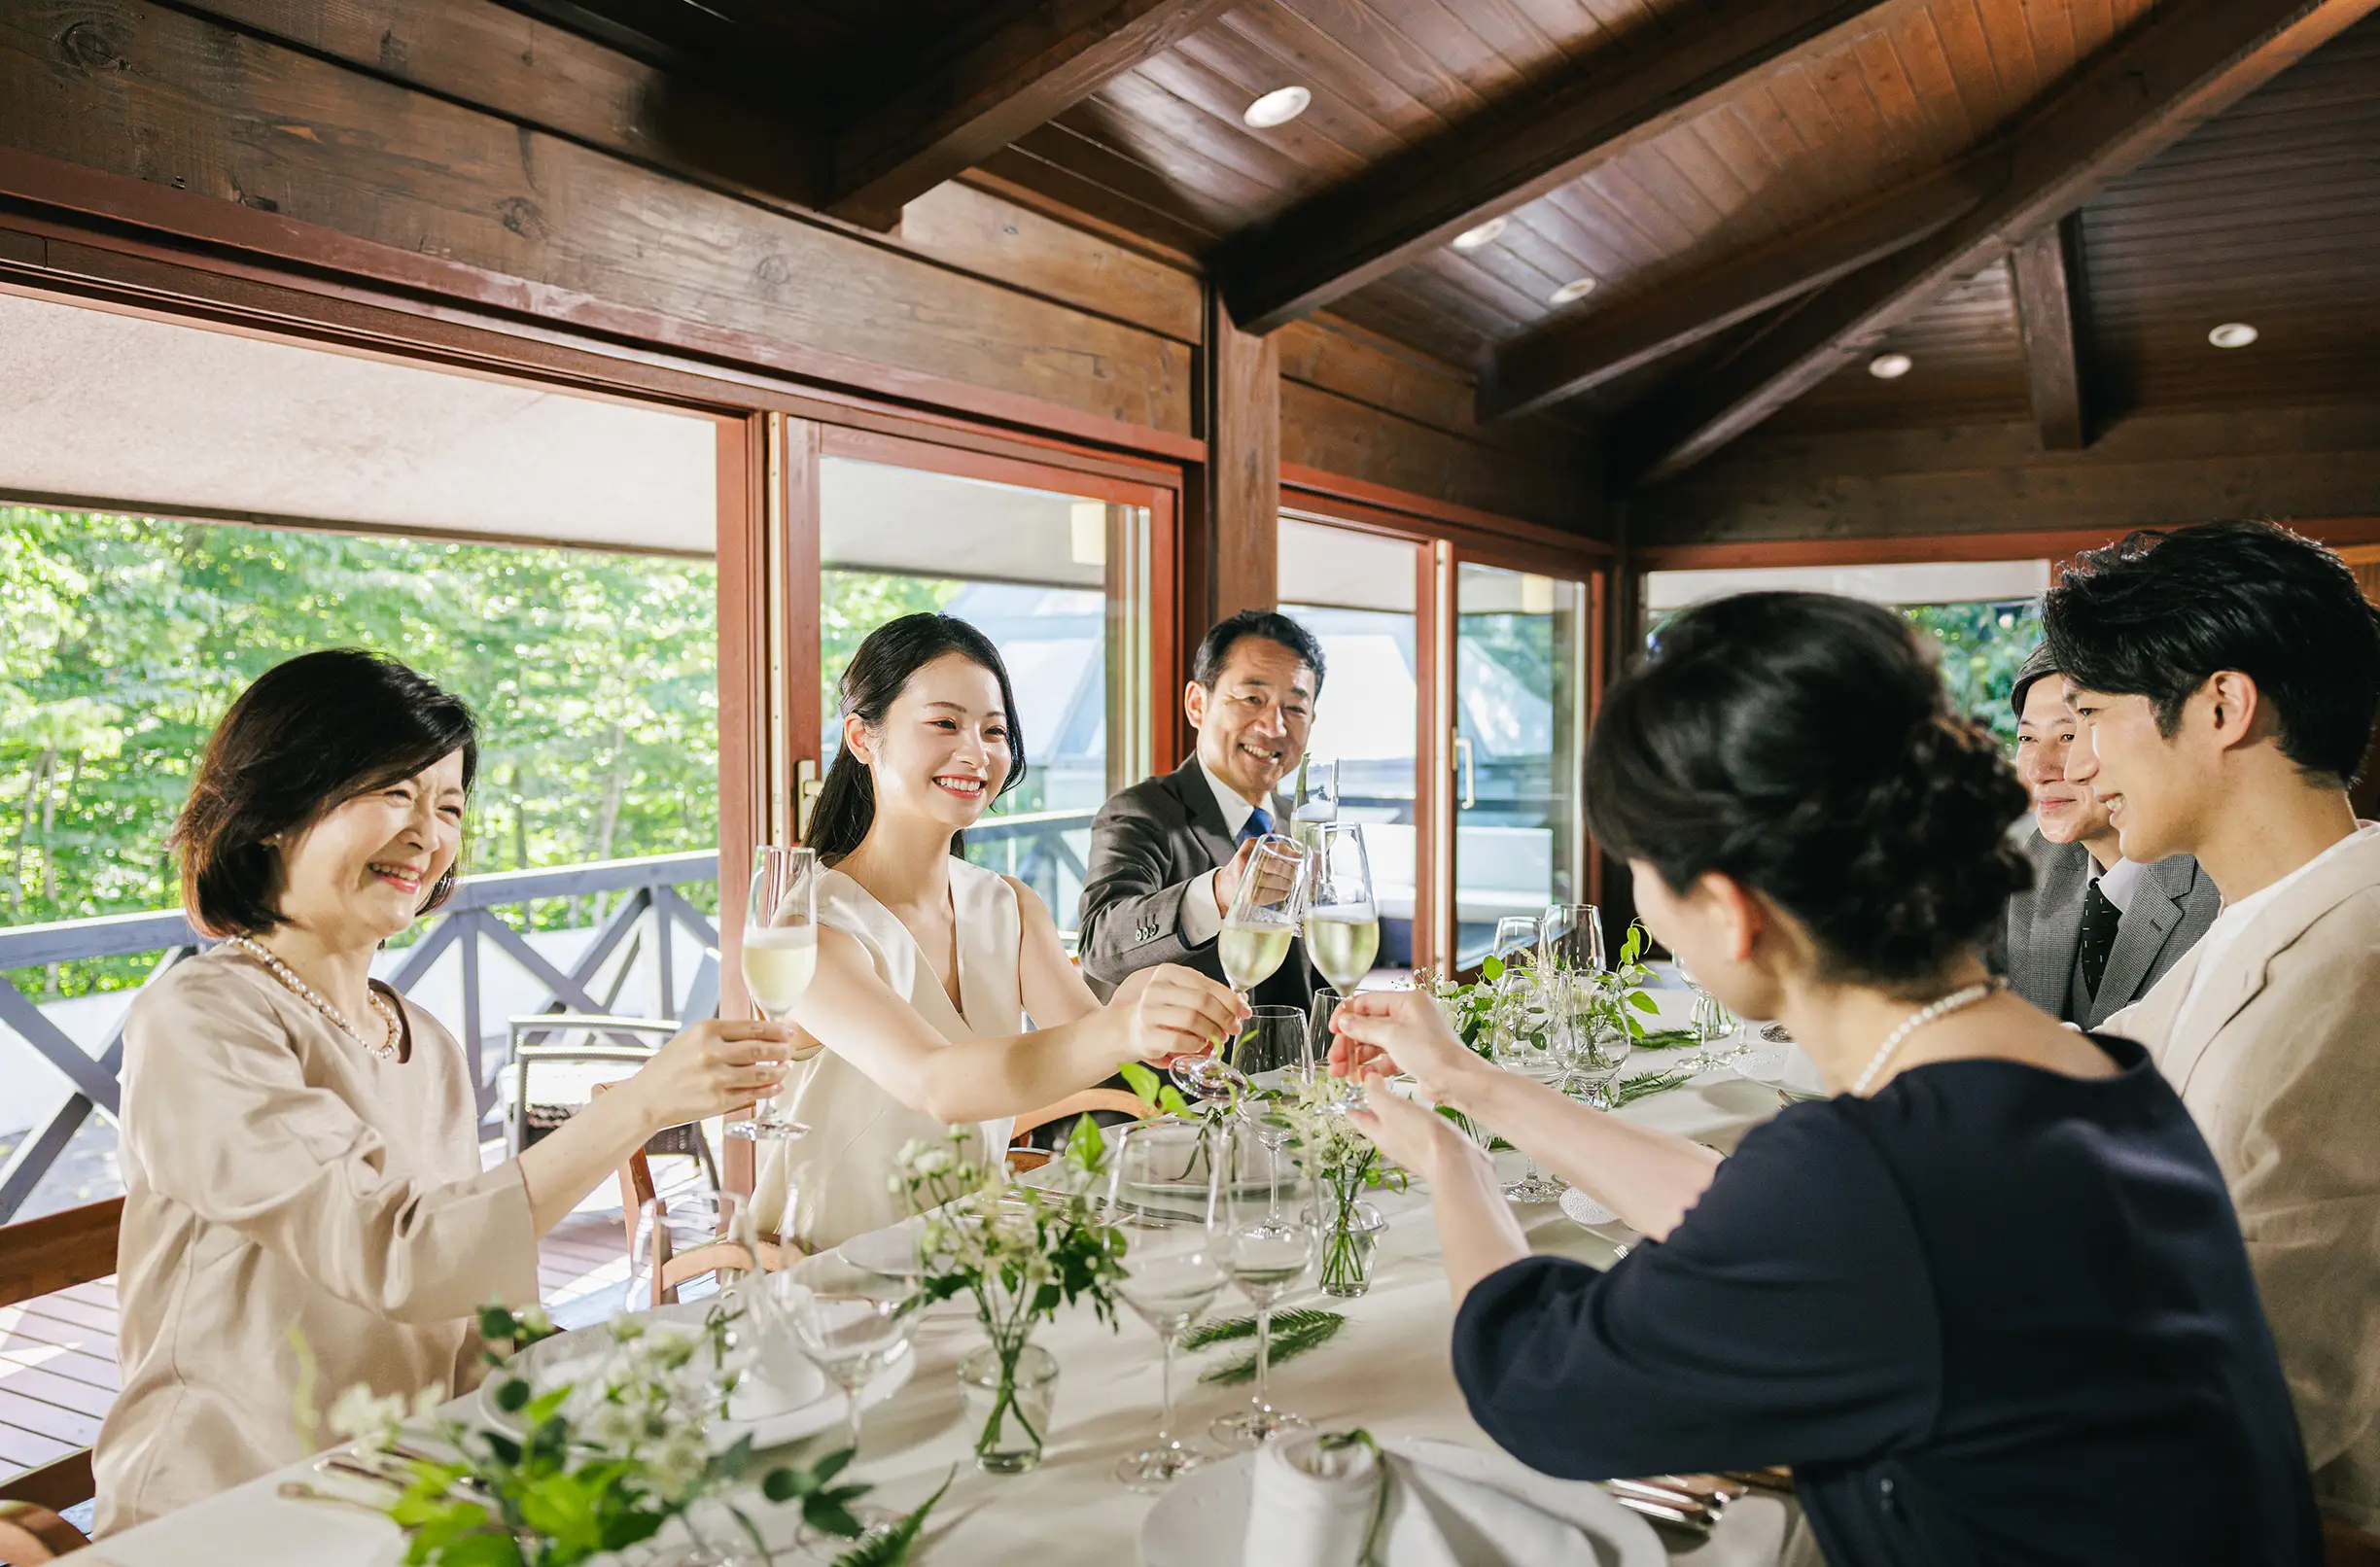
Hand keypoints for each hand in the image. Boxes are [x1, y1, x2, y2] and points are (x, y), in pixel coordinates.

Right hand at [628, 1019, 790, 1129]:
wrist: (647, 1097)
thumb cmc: (670, 1067)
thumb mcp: (691, 1039)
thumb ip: (722, 1035)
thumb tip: (759, 1033)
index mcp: (706, 1031)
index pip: (752, 1027)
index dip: (776, 1030)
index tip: (789, 1031)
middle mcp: (712, 1053)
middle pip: (760, 1049)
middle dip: (781, 1050)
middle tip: (790, 1050)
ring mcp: (716, 1078)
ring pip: (760, 1073)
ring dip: (779, 1071)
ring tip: (785, 1068)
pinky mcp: (718, 1101)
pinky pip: (751, 1094)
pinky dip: (768, 1090)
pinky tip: (776, 1086)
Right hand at [1108, 963, 1246, 1063]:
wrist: (1129, 1028)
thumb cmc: (1162, 1010)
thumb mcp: (1182, 994)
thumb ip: (1208, 994)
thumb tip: (1240, 1003)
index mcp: (1168, 973)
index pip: (1207, 984)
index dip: (1230, 999)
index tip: (1243, 1011)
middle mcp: (1156, 989)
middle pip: (1201, 1001)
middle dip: (1224, 1017)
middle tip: (1233, 1028)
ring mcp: (1149, 1012)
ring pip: (1191, 1019)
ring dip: (1212, 1031)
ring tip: (1218, 1037)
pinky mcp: (1147, 1036)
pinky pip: (1179, 1041)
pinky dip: (1196, 1045)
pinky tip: (1200, 1045)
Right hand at [1211, 835, 1300, 916]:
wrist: (1224, 887)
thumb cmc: (1242, 867)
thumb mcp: (1251, 849)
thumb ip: (1272, 847)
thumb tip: (1297, 855)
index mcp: (1249, 850)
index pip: (1277, 850)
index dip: (1291, 855)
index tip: (1299, 858)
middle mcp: (1248, 866)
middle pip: (1280, 867)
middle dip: (1291, 871)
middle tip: (1294, 873)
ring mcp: (1249, 883)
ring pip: (1280, 882)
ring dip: (1289, 883)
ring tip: (1288, 883)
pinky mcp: (1252, 898)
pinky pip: (1275, 895)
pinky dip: (1282, 894)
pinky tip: (1282, 891)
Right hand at [1327, 989, 1481, 1105]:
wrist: (1456, 1080)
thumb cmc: (1431, 1053)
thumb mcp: (1392, 1036)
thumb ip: (1364, 1027)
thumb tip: (1344, 1021)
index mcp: (1407, 1002)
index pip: (1367, 1002)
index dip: (1347, 1015)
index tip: (1332, 1030)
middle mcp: (1409, 1016)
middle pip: (1368, 1025)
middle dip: (1349, 1043)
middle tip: (1334, 1059)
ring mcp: (1411, 1036)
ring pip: (1374, 1043)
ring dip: (1356, 1057)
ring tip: (1340, 1073)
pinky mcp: (1412, 1056)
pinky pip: (1385, 1058)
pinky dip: (1371, 1067)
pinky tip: (1359, 1078)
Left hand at [1345, 1070, 1479, 1184]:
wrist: (1454, 1162)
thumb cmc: (1421, 1138)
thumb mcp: (1391, 1109)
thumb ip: (1376, 1094)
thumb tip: (1368, 1080)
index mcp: (1379, 1135)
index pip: (1359, 1119)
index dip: (1352, 1106)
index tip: (1348, 1097)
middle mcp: (1393, 1144)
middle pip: (1377, 1124)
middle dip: (1374, 1108)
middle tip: (1373, 1092)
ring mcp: (1413, 1148)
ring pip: (1398, 1127)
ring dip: (1395, 1113)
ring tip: (1398, 1099)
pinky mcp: (1431, 1148)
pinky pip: (1418, 1131)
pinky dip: (1415, 1120)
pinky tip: (1424, 1114)